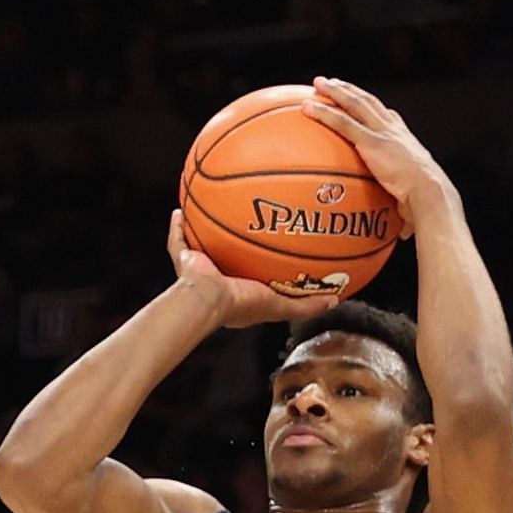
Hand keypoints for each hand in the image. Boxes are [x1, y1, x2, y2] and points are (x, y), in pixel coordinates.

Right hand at [167, 210, 334, 328]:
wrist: (208, 300)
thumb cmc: (240, 304)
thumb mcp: (280, 305)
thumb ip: (306, 305)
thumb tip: (334, 299)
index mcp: (239, 290)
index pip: (253, 272)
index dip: (261, 259)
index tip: (274, 244)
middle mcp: (219, 277)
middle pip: (228, 252)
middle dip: (234, 238)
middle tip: (248, 220)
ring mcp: (200, 267)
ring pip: (202, 244)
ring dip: (207, 228)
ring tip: (215, 206)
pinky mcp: (184, 260)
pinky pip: (178, 239)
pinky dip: (177, 226)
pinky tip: (181, 209)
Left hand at [302, 77, 454, 226]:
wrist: (430, 195)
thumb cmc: (425, 206)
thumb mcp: (414, 204)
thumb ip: (405, 214)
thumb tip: (403, 237)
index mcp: (406, 142)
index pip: (389, 118)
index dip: (375, 108)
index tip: (362, 100)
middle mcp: (395, 131)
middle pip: (368, 102)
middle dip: (349, 90)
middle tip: (332, 83)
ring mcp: (383, 133)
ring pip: (355, 104)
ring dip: (335, 91)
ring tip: (317, 84)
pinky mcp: (371, 142)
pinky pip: (342, 123)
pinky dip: (324, 112)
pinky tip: (307, 107)